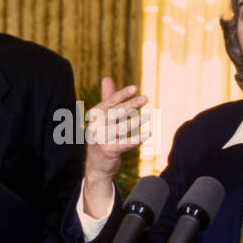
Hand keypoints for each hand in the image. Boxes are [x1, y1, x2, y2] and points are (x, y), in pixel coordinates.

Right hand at [84, 76, 150, 217]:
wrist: (97, 164)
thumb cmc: (103, 136)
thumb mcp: (103, 118)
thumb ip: (107, 98)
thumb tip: (107, 78)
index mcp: (94, 115)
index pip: (109, 102)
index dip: (122, 95)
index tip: (135, 88)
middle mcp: (95, 126)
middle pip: (115, 113)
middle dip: (131, 105)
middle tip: (145, 98)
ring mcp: (101, 139)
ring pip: (121, 128)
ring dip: (135, 121)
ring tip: (148, 115)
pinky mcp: (109, 151)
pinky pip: (125, 144)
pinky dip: (137, 139)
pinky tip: (148, 134)